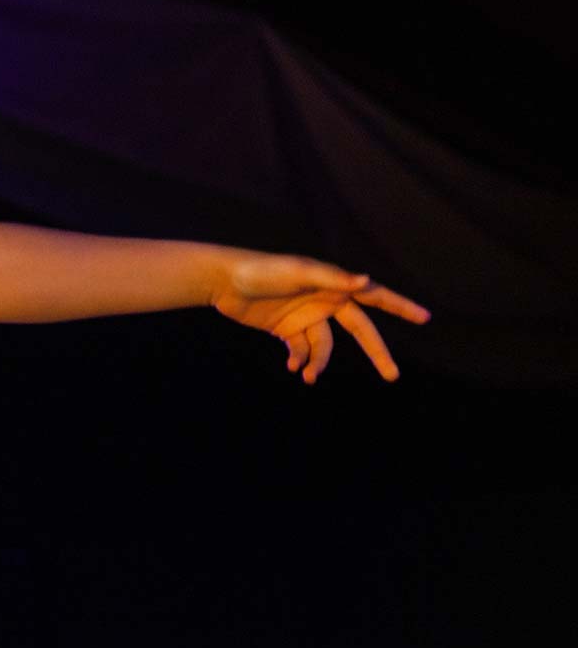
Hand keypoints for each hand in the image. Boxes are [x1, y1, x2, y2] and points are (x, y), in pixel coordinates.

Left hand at [209, 254, 429, 383]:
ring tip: (307, 376)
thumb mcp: (298, 272)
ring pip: (326, 347)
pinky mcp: (286, 329)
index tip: (424, 317)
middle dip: (376, 352)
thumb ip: (331, 278)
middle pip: (360, 331)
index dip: (400, 306)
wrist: (223, 281)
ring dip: (319, 362)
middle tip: (392, 376)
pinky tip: (293, 367)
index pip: (375, 296)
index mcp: (334, 286)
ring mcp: (306, 317)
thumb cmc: (262, 271)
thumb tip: (366, 281)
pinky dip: (300, 360)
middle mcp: (325, 301)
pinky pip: (301, 350)